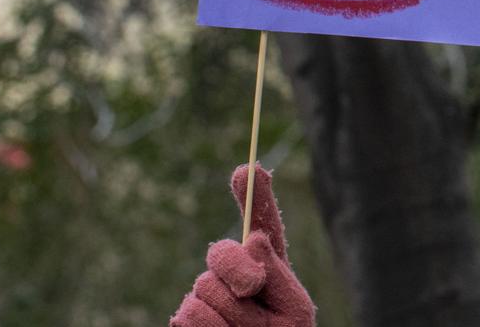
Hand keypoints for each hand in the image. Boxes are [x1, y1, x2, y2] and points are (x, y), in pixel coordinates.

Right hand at [171, 164, 316, 326]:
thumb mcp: (294, 311)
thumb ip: (278, 275)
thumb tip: (255, 239)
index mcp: (268, 266)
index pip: (261, 223)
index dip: (254, 194)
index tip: (247, 169)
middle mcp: (233, 274)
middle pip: (222, 253)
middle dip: (239, 271)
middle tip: (254, 292)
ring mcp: (206, 295)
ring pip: (205, 288)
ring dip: (233, 317)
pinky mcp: (184, 321)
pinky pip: (189, 315)